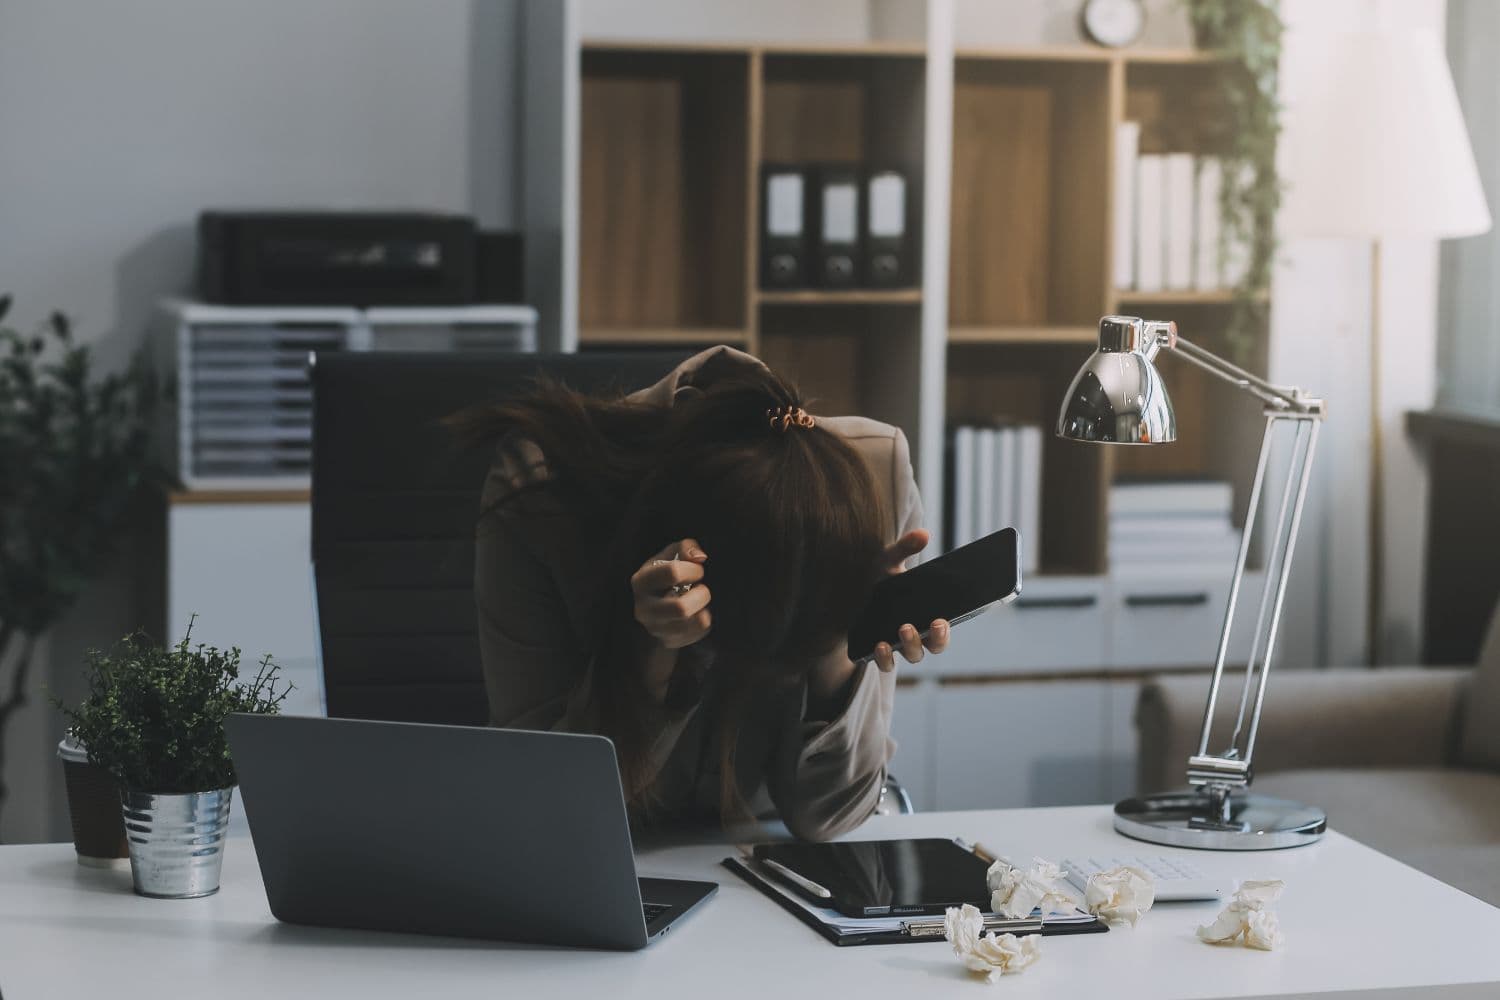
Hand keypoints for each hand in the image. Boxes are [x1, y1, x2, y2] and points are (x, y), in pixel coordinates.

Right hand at [631, 539, 710, 651]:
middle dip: (702, 595)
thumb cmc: (663, 576)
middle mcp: (644, 609)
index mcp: (641, 582)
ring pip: (695, 623)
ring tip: (699, 601)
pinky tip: (698, 613)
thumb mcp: (668, 555)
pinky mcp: (669, 641)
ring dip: (704, 608)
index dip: (693, 569)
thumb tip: (700, 557)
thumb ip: (684, 548)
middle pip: (681, 608)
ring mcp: (656, 628)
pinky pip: (699, 632)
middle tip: (701, 588)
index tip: (697, 570)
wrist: (652, 607)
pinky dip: (705, 620)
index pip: (672, 573)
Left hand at [870, 529, 950, 672]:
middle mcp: (915, 633)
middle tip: (933, 624)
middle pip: (934, 646)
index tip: (943, 620)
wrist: (845, 595)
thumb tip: (923, 533)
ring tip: (904, 629)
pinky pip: (886, 663)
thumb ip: (905, 548)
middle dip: (937, 638)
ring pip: (913, 655)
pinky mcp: (876, 652)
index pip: (942, 629)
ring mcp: (897, 645)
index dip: (946, 630)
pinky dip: (885, 657)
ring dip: (912, 645)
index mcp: (924, 615)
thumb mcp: (888, 562)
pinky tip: (880, 645)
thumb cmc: (875, 579)